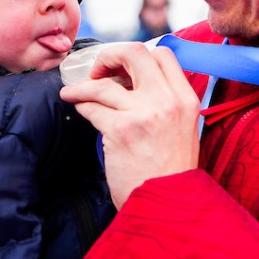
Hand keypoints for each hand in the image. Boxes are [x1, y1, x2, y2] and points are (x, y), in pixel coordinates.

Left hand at [60, 42, 199, 207]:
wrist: (167, 205)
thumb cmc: (170, 172)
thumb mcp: (183, 129)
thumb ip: (166, 102)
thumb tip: (133, 82)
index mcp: (185, 98)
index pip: (162, 54)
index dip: (137, 55)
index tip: (122, 68)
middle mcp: (167, 101)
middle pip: (133, 53)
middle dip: (108, 57)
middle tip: (97, 71)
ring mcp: (143, 114)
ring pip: (103, 84)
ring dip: (82, 86)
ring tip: (72, 93)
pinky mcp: (120, 130)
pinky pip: (92, 107)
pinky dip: (81, 105)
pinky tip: (78, 108)